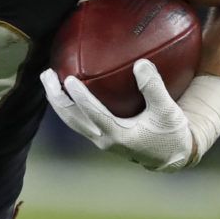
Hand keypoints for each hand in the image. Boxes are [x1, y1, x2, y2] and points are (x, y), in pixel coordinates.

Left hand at [41, 60, 194, 171]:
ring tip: (49, 79)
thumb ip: (154, 87)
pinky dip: (69, 105)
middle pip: (72, 119)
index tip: (70, 79)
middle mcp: (105, 139)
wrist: (172, 155)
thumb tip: (140, 63)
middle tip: (47, 75)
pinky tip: (65, 90)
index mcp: (119, 135)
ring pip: (72, 121)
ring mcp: (101, 140)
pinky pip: (78, 120)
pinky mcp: (101, 137)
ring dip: (58, 101)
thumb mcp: (167, 110)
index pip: (94, 115)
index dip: (80, 98)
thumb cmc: (171, 132)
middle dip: (56, 98)